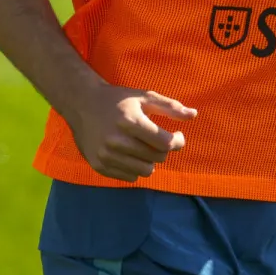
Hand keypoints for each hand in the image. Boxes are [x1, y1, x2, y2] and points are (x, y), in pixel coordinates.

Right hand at [64, 84, 195, 181]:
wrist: (81, 104)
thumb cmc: (118, 99)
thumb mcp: (144, 96)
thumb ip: (170, 107)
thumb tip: (194, 114)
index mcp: (130, 122)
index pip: (164, 143)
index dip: (178, 141)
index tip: (177, 135)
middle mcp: (116, 140)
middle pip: (157, 158)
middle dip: (164, 150)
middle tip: (160, 140)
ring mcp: (105, 155)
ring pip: (145, 171)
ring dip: (151, 161)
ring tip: (145, 147)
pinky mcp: (98, 165)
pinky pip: (129, 177)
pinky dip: (135, 168)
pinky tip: (131, 154)